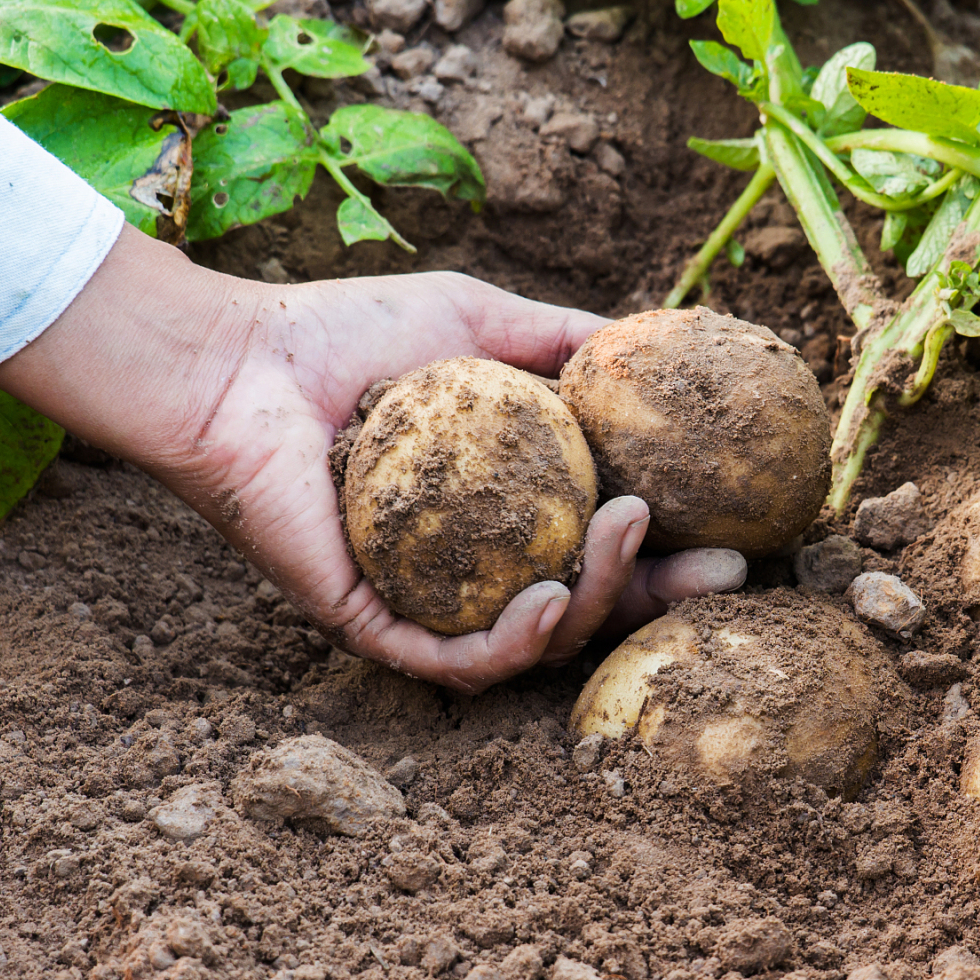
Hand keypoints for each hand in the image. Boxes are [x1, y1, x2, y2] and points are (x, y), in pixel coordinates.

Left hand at [0, 226, 745, 692]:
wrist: (240, 360)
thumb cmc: (346, 333)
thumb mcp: (480, 318)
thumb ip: (564, 337)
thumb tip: (654, 342)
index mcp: (501, 510)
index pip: (602, 546)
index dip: (673, 553)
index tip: (739, 540)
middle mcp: (469, 567)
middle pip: (586, 608)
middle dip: (660, 601)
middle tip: (720, 571)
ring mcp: (422, 603)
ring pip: (533, 643)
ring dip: (596, 601)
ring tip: (627, 536)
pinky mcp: (366, 623)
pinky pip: (453, 661)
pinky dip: (509, 644)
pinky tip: (549, 601)